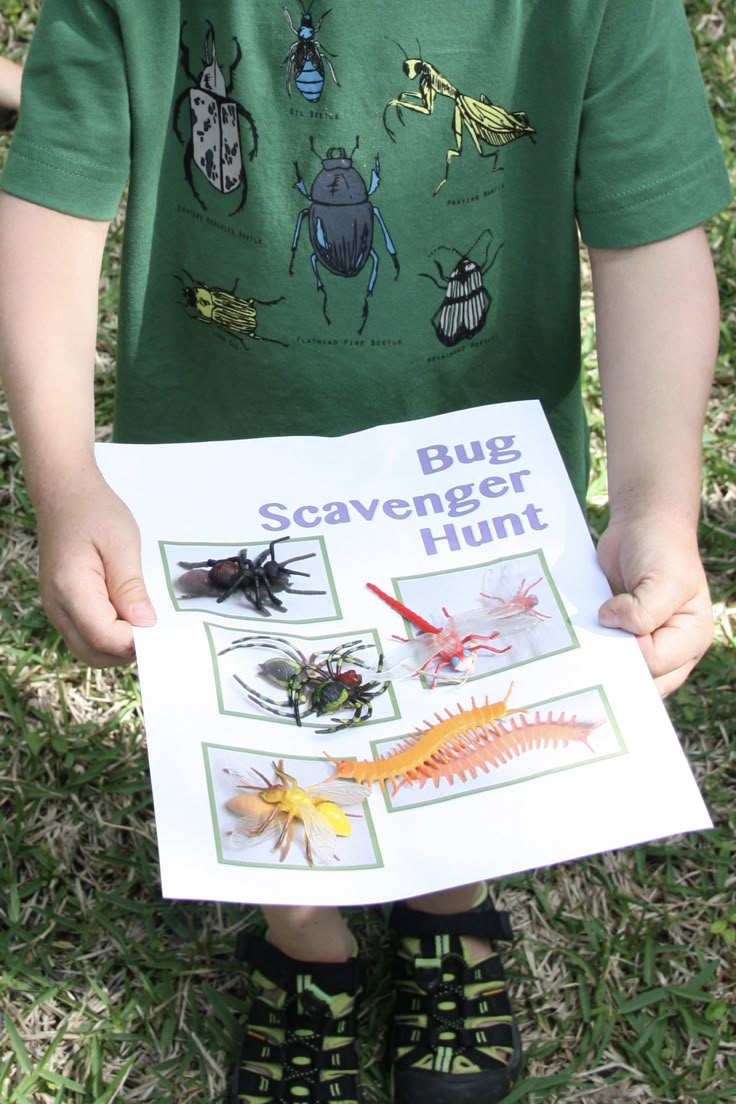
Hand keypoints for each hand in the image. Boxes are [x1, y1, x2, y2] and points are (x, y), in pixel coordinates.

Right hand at [35, 466, 156, 665]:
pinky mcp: (61, 607)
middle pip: (94, 654)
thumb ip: (131, 587)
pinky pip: (83, 637)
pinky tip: (126, 615)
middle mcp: (57, 607)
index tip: (159, 627)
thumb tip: (145, 624)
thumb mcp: (122, 543)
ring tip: (141, 619)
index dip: (135, 641)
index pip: (105, 638)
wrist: (64, 493)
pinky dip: (106, 637)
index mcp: (71, 589)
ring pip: (88, 651)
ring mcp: (55, 609)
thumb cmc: (95, 512)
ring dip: (117, 647)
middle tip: (154, 628)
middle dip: (127, 651)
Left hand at [596, 517, 712, 696]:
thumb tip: (610, 623)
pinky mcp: (619, 633)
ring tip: (578, 641)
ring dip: (597, 658)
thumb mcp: (664, 579)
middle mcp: (669, 648)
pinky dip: (589, 646)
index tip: (611, 619)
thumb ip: (644, 611)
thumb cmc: (662, 550)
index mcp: (690, 639)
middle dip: (613, 665)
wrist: (643, 526)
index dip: (631, 648)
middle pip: (640, 678)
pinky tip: (574, 635)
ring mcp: (642, 642)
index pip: (656, 664)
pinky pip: (603, 651)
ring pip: (618, 670)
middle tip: (586, 648)